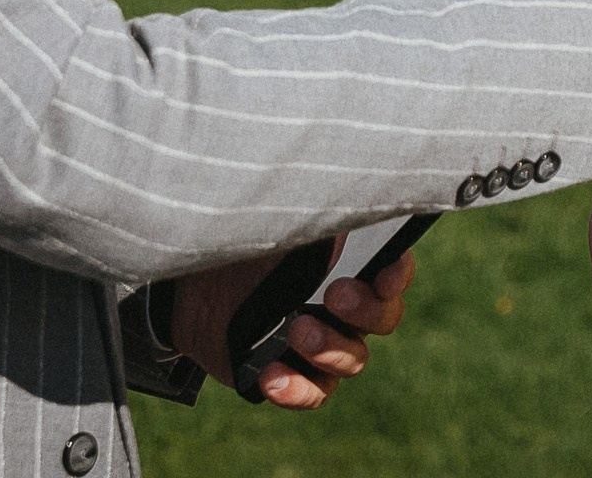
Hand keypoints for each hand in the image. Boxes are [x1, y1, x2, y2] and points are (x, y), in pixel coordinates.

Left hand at [169, 242, 416, 409]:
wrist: (194, 289)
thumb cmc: (246, 246)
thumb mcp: (278, 223)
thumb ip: (311, 218)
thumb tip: (332, 199)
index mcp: (354, 265)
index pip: (394, 270)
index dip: (397, 275)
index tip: (382, 275)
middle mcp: (349, 309)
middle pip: (384, 319)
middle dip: (365, 310)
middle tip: (334, 296)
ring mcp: (325, 346)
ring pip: (353, 360)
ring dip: (329, 349)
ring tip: (296, 331)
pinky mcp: (295, 376)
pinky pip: (313, 393)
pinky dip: (296, 389)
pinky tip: (272, 376)